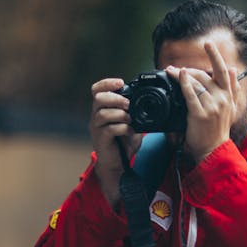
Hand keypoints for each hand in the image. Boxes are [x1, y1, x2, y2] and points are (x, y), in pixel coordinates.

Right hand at [89, 77, 142, 205]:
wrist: (118, 164)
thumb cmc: (123, 143)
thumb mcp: (132, 123)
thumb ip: (136, 113)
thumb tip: (150, 102)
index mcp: (102, 109)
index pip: (97, 90)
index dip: (107, 83)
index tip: (120, 82)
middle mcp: (96, 117)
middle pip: (98, 98)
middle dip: (115, 98)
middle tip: (128, 104)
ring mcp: (97, 128)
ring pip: (102, 113)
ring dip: (119, 113)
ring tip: (130, 118)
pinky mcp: (101, 140)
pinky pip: (108, 129)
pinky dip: (121, 127)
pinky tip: (129, 130)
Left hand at [168, 41, 238, 163]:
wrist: (213, 150)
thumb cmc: (218, 130)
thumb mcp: (231, 108)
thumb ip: (233, 88)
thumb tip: (234, 70)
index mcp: (229, 96)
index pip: (223, 70)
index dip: (215, 55)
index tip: (207, 43)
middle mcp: (222, 99)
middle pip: (205, 75)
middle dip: (189, 69)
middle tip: (174, 68)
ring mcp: (212, 106)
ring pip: (196, 83)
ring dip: (181, 75)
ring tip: (170, 72)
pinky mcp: (200, 114)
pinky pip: (190, 93)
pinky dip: (183, 83)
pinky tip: (177, 76)